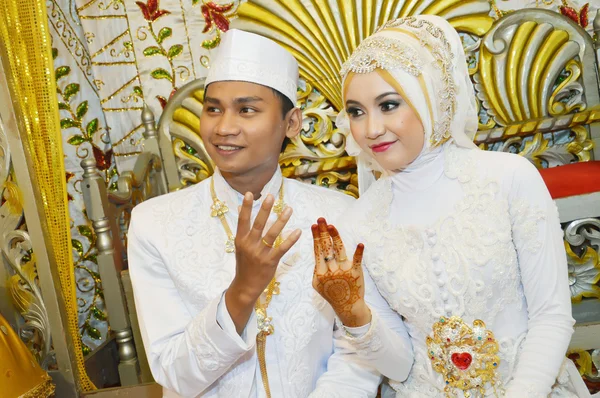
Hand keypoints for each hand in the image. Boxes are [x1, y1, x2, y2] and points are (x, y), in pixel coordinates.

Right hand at [225, 192, 300, 333]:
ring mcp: (260, 254)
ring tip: (289, 209)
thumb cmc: (244, 263)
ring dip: (281, 221)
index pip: (243, 220)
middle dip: (265, 210)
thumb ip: (242, 227)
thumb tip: (239, 208)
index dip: (246, 207)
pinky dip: (290, 240)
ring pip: (272, 234)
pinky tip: (297, 231)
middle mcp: (249, 245)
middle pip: (258, 224)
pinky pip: (281, 249)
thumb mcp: (240, 245)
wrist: (245, 286)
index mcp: (240, 240)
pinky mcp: (270, 262)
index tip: (250, 194)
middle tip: (271, 196)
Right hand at [312, 217, 370, 326]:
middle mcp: (331, 271)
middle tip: (321, 219)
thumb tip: (318, 249)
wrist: (347, 306)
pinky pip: (357, 261)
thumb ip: (317, 268)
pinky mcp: (356, 273)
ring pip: (339, 251)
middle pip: (326, 248)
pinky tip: (360, 244)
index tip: (314, 225)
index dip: (316, 237)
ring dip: (335, 237)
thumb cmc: (331, 292)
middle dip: (323, 233)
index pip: (317, 251)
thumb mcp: (317, 283)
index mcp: (320, 273)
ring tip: (331, 226)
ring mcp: (344, 272)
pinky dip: (359, 253)